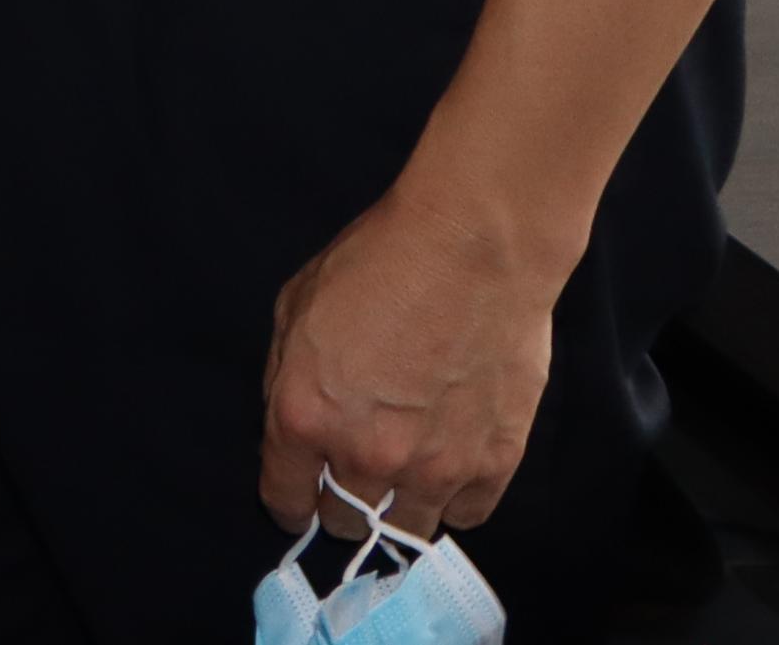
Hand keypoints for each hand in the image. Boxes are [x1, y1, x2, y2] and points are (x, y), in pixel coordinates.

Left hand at [257, 182, 564, 547]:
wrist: (472, 249)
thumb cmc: (377, 263)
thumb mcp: (294, 307)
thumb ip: (285, 377)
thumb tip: (292, 422)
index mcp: (304, 416)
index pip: (285, 497)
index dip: (289, 503)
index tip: (298, 501)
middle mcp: (365, 454)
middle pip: (346, 521)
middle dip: (341, 504)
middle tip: (351, 478)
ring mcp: (433, 466)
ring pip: (407, 530)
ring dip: (398, 509)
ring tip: (402, 480)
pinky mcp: (493, 463)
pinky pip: (467, 515)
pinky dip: (454, 500)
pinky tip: (448, 472)